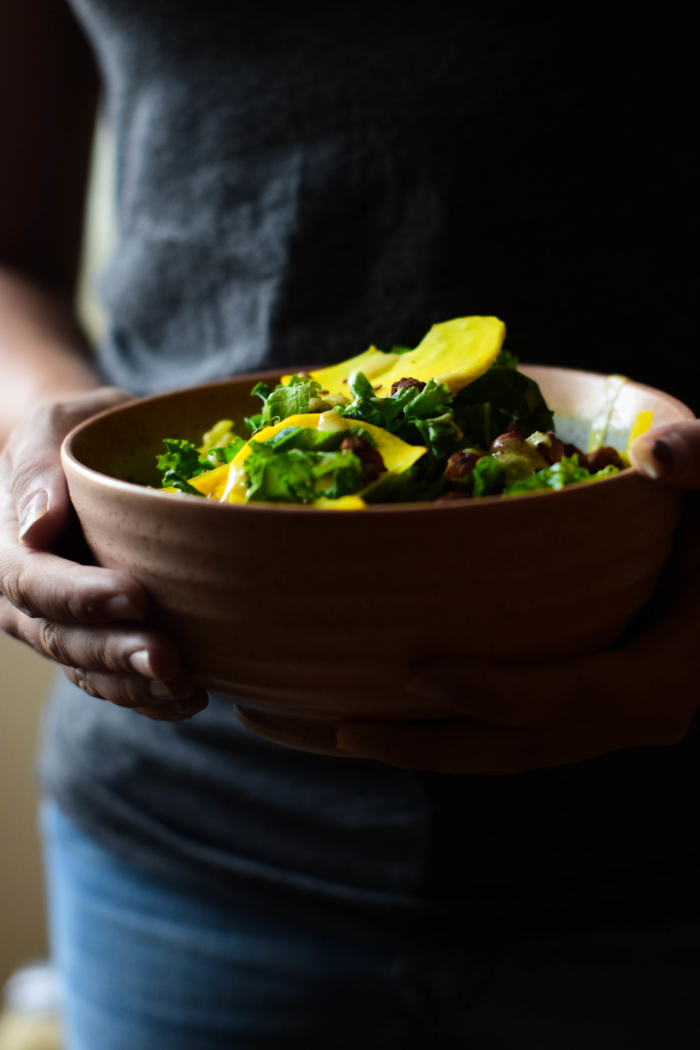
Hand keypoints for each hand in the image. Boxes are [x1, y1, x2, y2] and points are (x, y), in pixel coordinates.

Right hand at [0, 389, 208, 720]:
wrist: (93, 462)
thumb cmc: (77, 435)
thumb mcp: (54, 427)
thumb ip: (38, 467)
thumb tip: (34, 526)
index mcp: (8, 546)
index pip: (32, 582)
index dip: (80, 596)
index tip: (135, 595)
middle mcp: (28, 598)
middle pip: (63, 638)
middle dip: (117, 652)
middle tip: (170, 658)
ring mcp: (63, 626)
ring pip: (89, 670)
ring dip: (136, 686)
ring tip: (185, 687)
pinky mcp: (101, 641)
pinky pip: (116, 682)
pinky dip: (151, 698)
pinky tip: (191, 698)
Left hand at [337, 420, 699, 771]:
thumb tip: (658, 456)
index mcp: (667, 670)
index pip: (574, 695)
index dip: (497, 693)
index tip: (418, 672)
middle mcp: (636, 709)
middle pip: (524, 744)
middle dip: (436, 744)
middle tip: (347, 727)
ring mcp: (606, 714)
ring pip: (512, 748)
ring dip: (433, 745)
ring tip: (349, 726)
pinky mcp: (583, 705)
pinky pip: (514, 728)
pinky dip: (455, 722)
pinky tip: (396, 700)